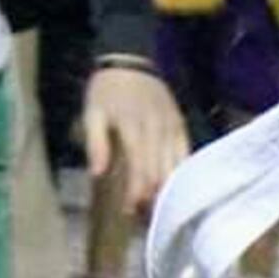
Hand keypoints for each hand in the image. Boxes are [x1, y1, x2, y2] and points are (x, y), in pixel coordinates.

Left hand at [83, 64, 188, 212]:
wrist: (131, 60)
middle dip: (153, 198)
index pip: (140, 170)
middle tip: (144, 217)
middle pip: (160, 173)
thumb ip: (96, 143)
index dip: (136, 195)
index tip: (129, 211)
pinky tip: (178, 186)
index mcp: (134, 129)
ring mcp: (172, 127)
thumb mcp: (92, 113)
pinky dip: (182, 172)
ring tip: (160, 207)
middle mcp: (157, 131)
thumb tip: (98, 173)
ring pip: (176, 166)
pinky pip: (187, 153)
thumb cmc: (107, 90)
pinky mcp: (180, 124)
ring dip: (169, 189)